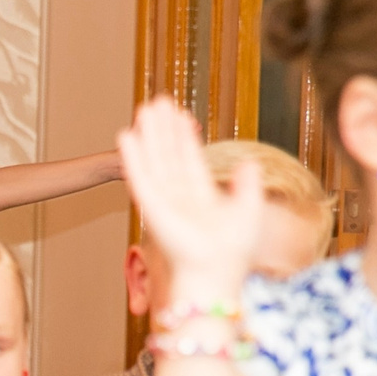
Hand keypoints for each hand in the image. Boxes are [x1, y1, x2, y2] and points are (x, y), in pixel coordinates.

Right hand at [115, 97, 262, 310]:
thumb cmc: (231, 252)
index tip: (181, 115)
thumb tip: (249, 163)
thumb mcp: (248, 210)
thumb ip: (248, 185)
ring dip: (148, 134)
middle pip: (168, 154)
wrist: (215, 273)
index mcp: (200, 196)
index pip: (190, 159)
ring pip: (153, 159)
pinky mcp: (151, 205)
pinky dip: (133, 155)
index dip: (185, 136)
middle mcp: (178, 196)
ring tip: (144, 107)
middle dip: (163, 128)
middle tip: (158, 101)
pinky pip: (139, 175)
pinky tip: (127, 135)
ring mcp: (162, 200)